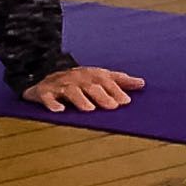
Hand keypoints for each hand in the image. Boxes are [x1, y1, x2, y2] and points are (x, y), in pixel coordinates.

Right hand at [22, 65, 146, 111]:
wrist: (46, 80)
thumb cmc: (79, 81)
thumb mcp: (99, 77)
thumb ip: (120, 81)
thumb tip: (142, 83)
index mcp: (91, 75)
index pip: (106, 81)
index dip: (116, 90)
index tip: (126, 101)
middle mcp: (76, 78)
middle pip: (90, 86)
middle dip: (102, 96)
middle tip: (113, 107)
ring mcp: (59, 85)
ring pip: (71, 91)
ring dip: (80, 100)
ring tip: (89, 109)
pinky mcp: (43, 92)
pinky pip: (46, 97)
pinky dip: (52, 103)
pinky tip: (60, 110)